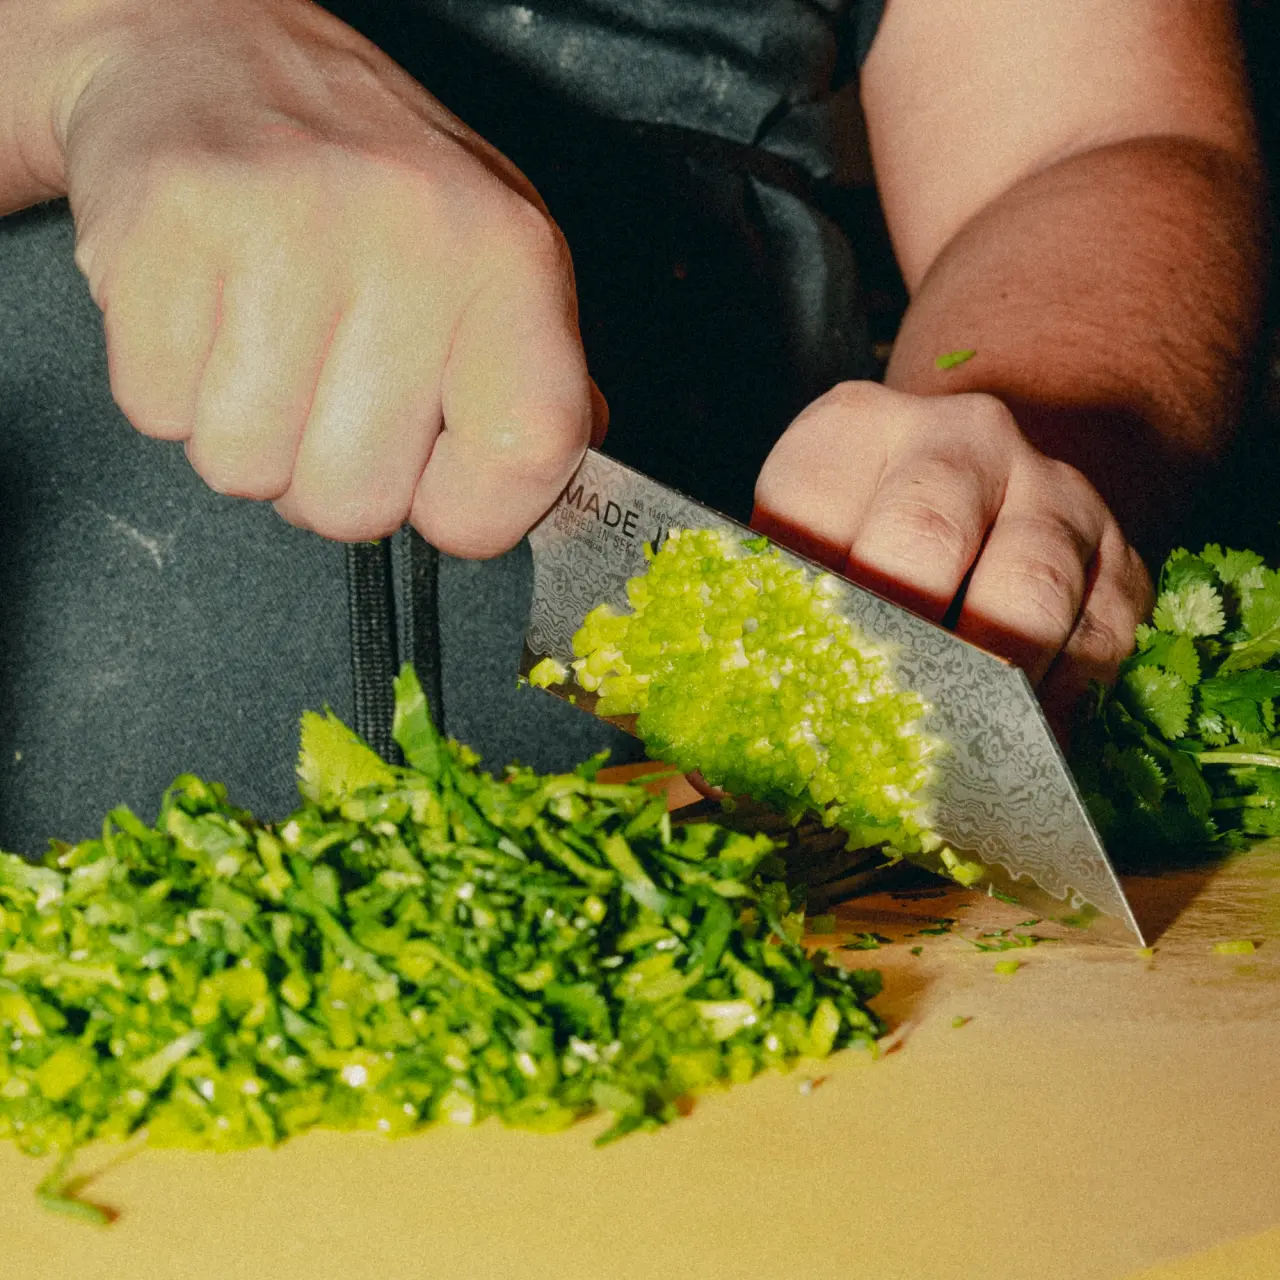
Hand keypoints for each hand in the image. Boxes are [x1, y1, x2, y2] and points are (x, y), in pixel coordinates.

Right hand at [59, 0, 600, 553]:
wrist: (210, 52)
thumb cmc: (363, 179)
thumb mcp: (490, 263)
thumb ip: (531, 382)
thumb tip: (549, 484)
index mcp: (512, 256)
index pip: (529, 453)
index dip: (475, 511)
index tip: (441, 492)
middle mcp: (414, 231)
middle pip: (359, 501)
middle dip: (328, 479)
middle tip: (324, 393)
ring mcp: (288, 222)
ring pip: (246, 467)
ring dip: (244, 435)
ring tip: (261, 346)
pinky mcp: (172, 224)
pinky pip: (157, 413)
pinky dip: (169, 390)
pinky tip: (205, 317)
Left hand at [752, 381, 1153, 725]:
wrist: (989, 466)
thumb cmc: (870, 521)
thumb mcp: (803, 532)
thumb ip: (762, 621)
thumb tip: (715, 766)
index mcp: (853, 428)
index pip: (810, 517)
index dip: (789, 617)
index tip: (768, 700)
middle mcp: (961, 439)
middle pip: (922, 538)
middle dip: (890, 645)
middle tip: (859, 729)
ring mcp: (1050, 490)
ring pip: (1026, 589)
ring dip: (980, 684)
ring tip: (941, 754)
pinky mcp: (1118, 553)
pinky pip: (1098, 635)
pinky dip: (1056, 704)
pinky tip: (1014, 748)